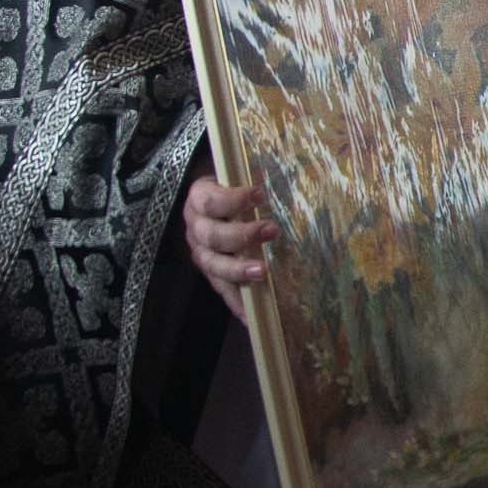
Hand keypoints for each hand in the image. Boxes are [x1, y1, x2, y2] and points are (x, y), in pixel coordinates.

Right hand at [184, 173, 276, 320]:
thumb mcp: (238, 176)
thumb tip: (291, 171)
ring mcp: (201, 252)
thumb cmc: (234, 186)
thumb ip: (254, 177)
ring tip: (263, 271)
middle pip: (212, 235)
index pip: (212, 200)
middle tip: (271, 231)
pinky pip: (220, 289)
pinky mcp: (211, 272)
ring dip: (238, 269)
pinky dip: (236, 302)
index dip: (233, 199)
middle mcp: (196, 226)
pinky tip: (250, 316)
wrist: (215, 200)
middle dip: (241, 235)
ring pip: (213, 264)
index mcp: (200, 198)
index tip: (260, 195)